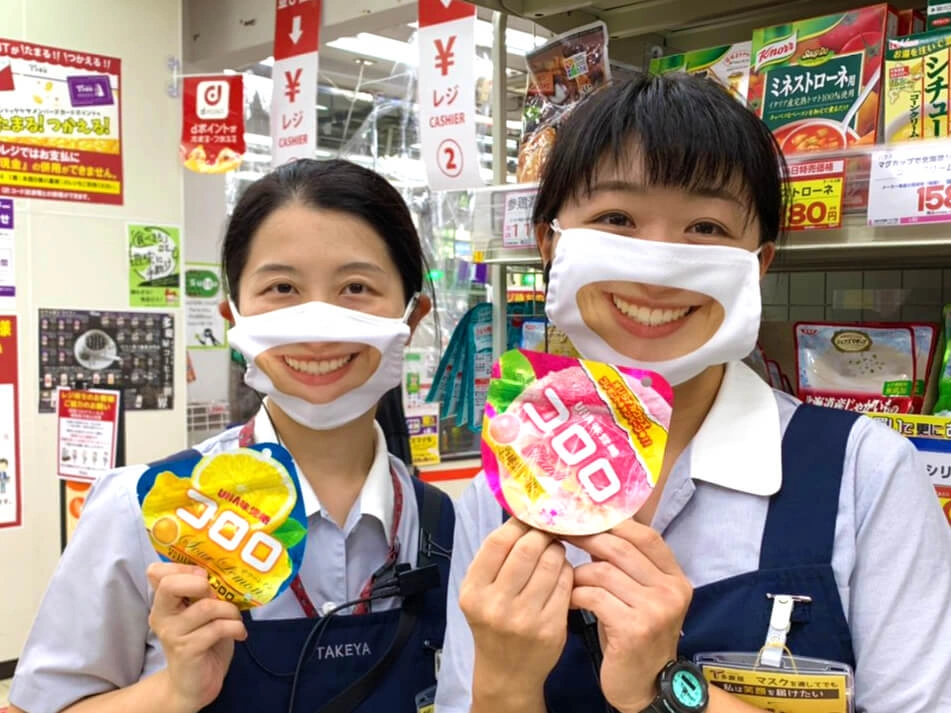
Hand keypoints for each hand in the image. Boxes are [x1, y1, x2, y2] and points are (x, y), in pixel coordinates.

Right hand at [147, 563, 246, 712]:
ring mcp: (172, 633)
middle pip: (170, 585)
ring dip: (230, 610)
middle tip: (217, 594)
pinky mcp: (187, 650)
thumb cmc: (203, 640)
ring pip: (206, 606)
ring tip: (235, 618)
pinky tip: (239, 633)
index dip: (183, 567)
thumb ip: (204, 591)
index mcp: (164, 601)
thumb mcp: (202, 610)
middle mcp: (162, 615)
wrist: (194, 684)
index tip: (205, 575)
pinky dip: (235, 627)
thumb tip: (224, 568)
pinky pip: (217, 628)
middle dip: (201, 583)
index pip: (157, 572)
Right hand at [459, 518, 573, 703]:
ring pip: (551, 563)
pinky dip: (566, 571)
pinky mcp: (550, 628)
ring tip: (554, 553)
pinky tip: (561, 574)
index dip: (518, 523)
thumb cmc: (493, 625)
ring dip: (557, 551)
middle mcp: (496, 605)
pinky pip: (565, 584)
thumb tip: (522, 517)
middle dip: (542, 535)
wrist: (506, 674)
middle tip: (546, 534)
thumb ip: (495, 560)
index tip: (529, 519)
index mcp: (473, 591)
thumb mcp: (479, 593)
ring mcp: (524, 618)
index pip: (499, 541)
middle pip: (528, 548)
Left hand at [566, 521, 691, 712]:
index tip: (586, 518)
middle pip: (621, 549)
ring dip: (578, 574)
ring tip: (567, 580)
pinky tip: (569, 601)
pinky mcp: (634, 629)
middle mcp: (671, 591)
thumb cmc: (635, 636)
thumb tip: (593, 529)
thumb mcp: (641, 597)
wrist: (646, 685)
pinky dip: (576, 595)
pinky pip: (595, 597)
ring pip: (604, 572)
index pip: (646, 536)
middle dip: (587, 539)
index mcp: (675, 578)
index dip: (614, 523)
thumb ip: (628, 567)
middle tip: (562, 536)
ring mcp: (655, 610)